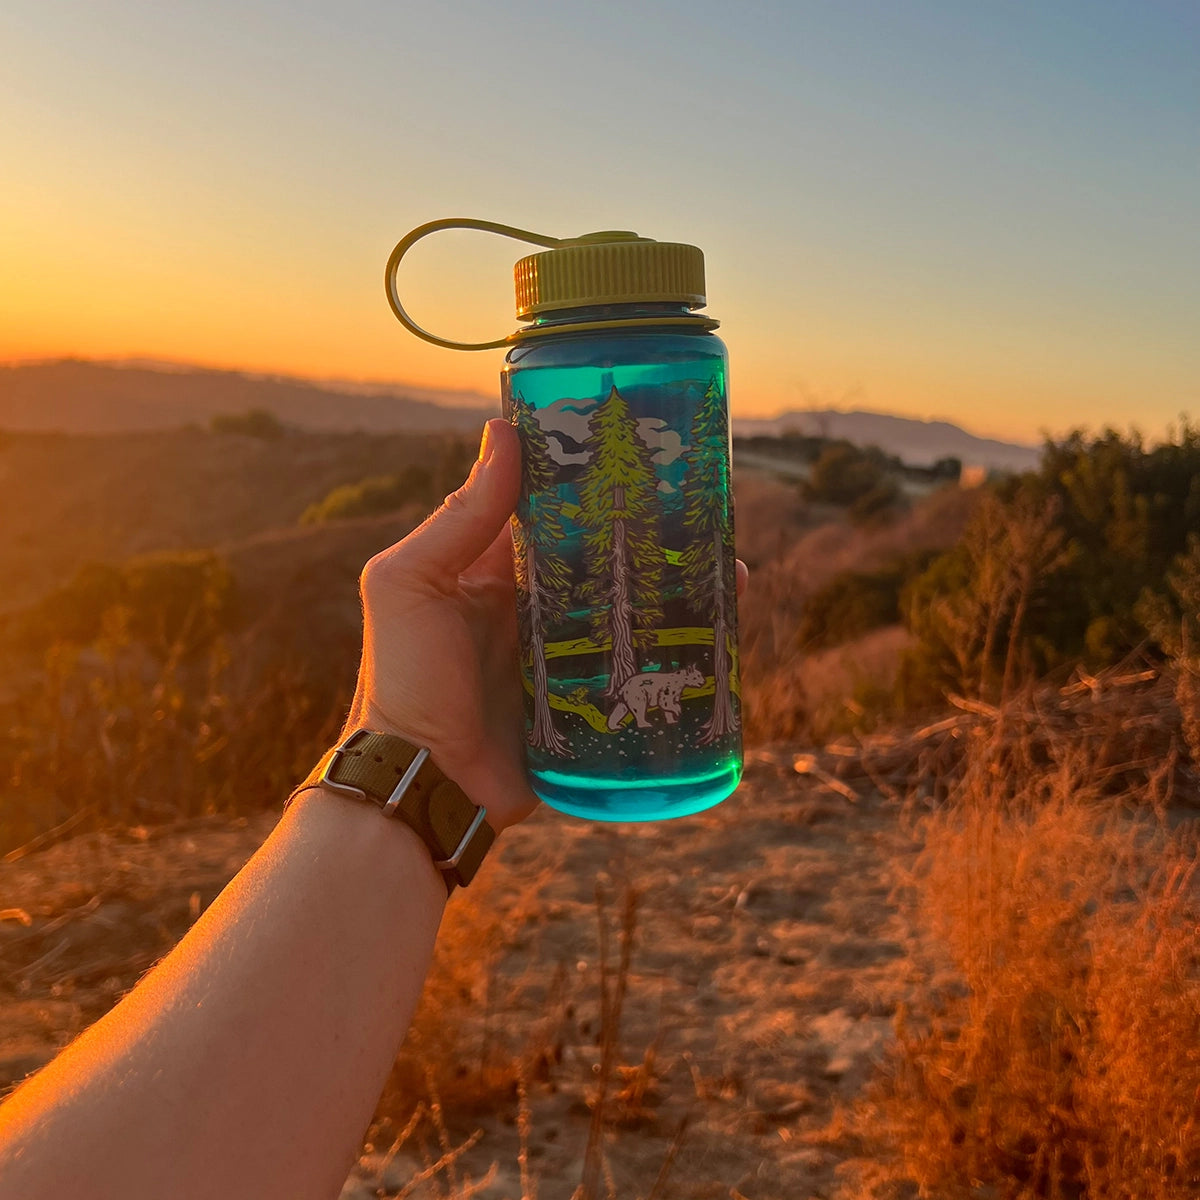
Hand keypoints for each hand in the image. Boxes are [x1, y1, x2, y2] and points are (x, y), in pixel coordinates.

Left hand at [346, 418, 749, 835]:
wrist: (426, 786)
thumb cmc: (403, 680)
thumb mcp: (410, 585)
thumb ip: (457, 518)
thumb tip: (503, 432)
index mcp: (490, 571)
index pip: (546, 510)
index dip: (585, 479)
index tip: (635, 445)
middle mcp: (532, 606)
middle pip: (599, 556)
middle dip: (643, 531)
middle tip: (700, 501)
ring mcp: (565, 655)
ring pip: (629, 607)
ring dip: (671, 583)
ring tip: (726, 557)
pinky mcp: (592, 700)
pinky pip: (641, 665)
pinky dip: (676, 644)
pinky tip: (721, 620)